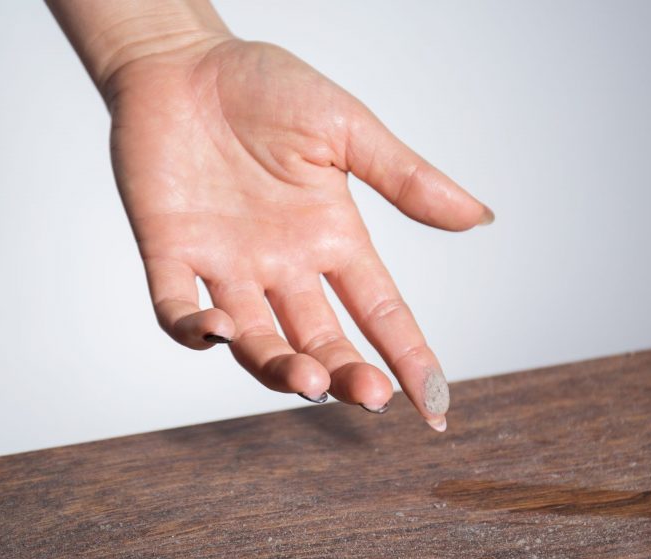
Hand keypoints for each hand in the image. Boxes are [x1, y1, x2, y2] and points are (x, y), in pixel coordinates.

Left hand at [104, 37, 491, 430]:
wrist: (183, 60)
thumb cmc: (264, 85)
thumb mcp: (344, 128)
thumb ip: (404, 177)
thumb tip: (480, 216)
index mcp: (331, 237)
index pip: (381, 311)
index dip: (409, 357)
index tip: (436, 405)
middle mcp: (282, 264)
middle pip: (321, 339)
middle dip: (346, 373)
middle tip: (369, 395)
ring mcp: (225, 264)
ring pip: (255, 340)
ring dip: (278, 367)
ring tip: (306, 379)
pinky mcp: (169, 252)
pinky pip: (175, 310)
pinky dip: (193, 331)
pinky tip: (219, 333)